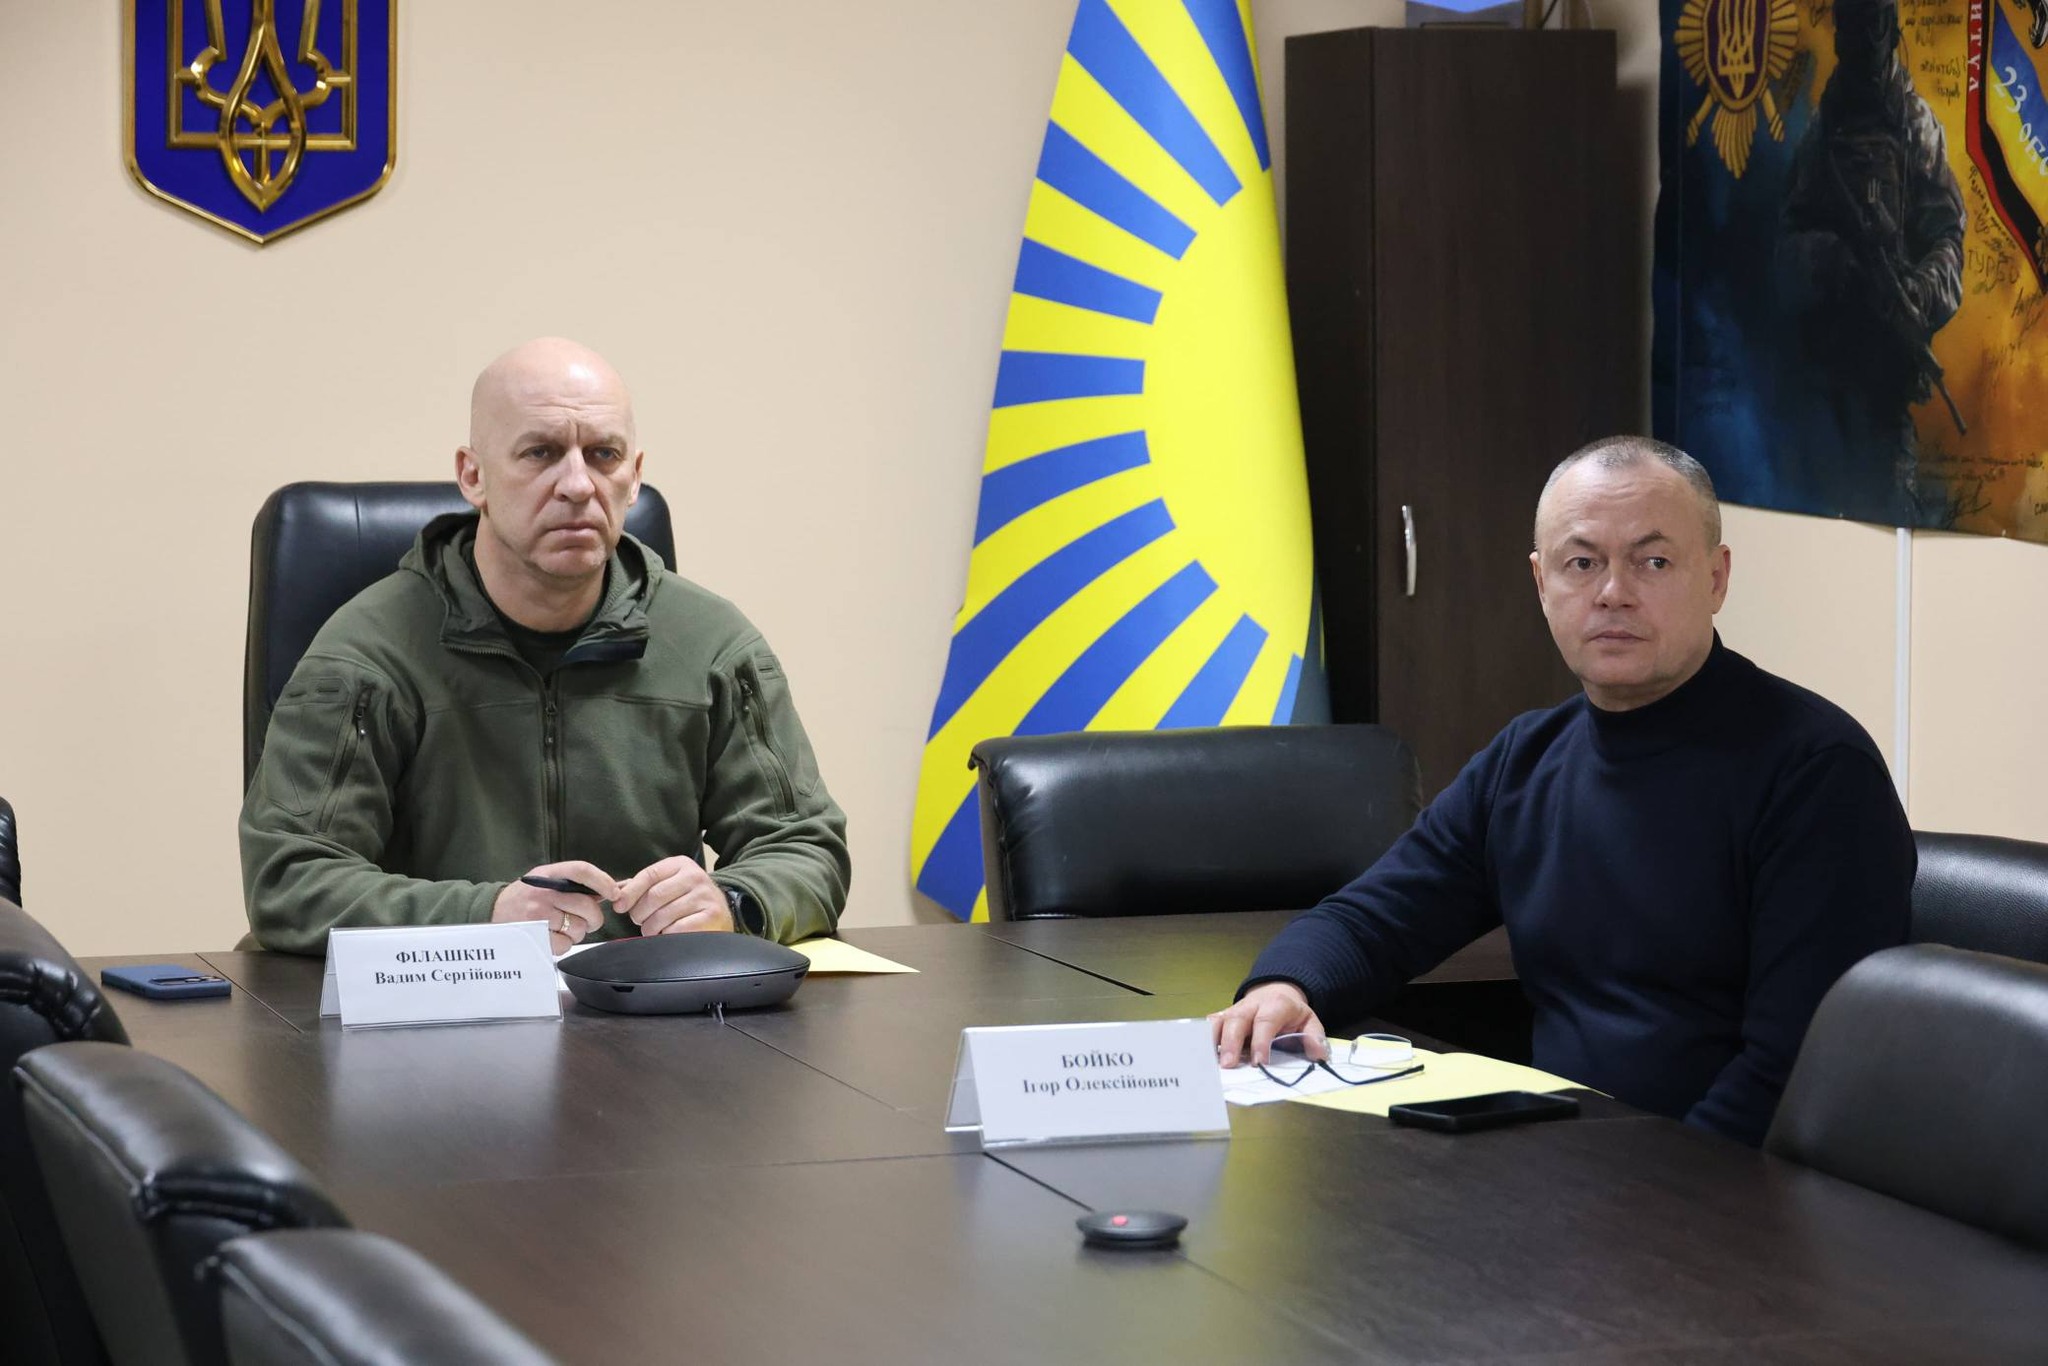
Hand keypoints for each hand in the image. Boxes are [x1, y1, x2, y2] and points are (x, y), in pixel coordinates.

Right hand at [492, 860, 617, 953]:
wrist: (493, 910)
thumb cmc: (526, 896)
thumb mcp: (546, 880)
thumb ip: (574, 883)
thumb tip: (611, 891)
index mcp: (548, 874)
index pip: (581, 870)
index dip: (603, 881)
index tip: (614, 893)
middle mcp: (544, 892)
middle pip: (587, 906)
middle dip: (593, 918)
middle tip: (586, 920)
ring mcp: (538, 914)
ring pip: (579, 928)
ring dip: (577, 932)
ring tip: (562, 927)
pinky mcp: (535, 935)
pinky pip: (566, 944)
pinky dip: (564, 944)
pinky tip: (552, 937)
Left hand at [614, 855, 732, 935]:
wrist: (722, 912)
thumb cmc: (687, 899)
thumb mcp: (668, 884)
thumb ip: (642, 886)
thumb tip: (614, 893)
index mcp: (681, 865)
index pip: (649, 875)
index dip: (630, 892)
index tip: (619, 906)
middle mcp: (695, 877)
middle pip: (654, 896)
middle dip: (640, 913)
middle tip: (640, 921)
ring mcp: (705, 896)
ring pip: (663, 915)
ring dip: (651, 928)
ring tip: (654, 929)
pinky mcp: (711, 916)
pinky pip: (677, 929)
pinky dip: (667, 935)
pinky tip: (668, 934)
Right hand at [1209, 982, 1324, 1068]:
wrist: (1276, 993)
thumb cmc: (1291, 1014)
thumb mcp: (1310, 1021)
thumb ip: (1315, 1038)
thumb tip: (1318, 1055)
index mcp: (1276, 1004)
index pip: (1265, 1021)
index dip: (1261, 1041)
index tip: (1259, 1062)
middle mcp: (1251, 1005)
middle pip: (1237, 1019)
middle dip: (1231, 1042)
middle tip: (1229, 1065)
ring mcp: (1234, 1010)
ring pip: (1218, 1020)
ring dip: (1212, 1041)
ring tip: (1209, 1062)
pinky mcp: (1222, 1017)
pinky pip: (1209, 1026)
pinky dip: (1202, 1040)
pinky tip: (1200, 1057)